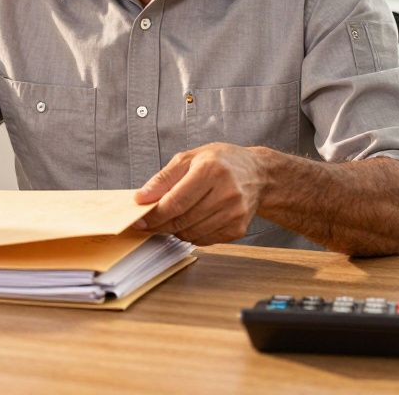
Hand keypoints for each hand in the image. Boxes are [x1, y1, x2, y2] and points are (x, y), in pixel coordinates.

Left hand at [132, 143, 269, 245]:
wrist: (258, 174)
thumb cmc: (222, 162)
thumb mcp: (189, 158)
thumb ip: (163, 178)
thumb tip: (142, 198)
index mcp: (211, 170)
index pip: (176, 202)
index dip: (154, 214)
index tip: (140, 219)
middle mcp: (226, 193)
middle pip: (183, 220)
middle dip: (161, 225)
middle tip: (149, 223)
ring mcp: (235, 213)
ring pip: (192, 233)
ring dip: (175, 230)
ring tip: (172, 219)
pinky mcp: (238, 229)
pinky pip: (205, 240)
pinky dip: (191, 234)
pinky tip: (191, 221)